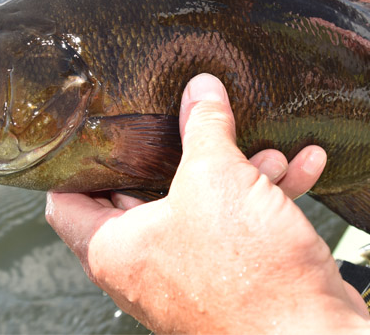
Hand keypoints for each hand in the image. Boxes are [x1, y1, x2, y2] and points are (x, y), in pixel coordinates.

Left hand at [46, 74, 369, 333]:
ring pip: (203, 205)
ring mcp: (191, 273)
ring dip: (240, 172)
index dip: (77, 164)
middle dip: (181, 155)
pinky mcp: (234, 277)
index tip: (97, 133)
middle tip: (194, 123)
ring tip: (269, 150)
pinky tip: (302, 169)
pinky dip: (267, 196)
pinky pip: (240, 225)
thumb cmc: (247, 278)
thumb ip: (203, 128)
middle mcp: (146, 266)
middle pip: (145, 193)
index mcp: (115, 249)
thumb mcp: (217, 178)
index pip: (67, 201)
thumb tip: (200, 91)